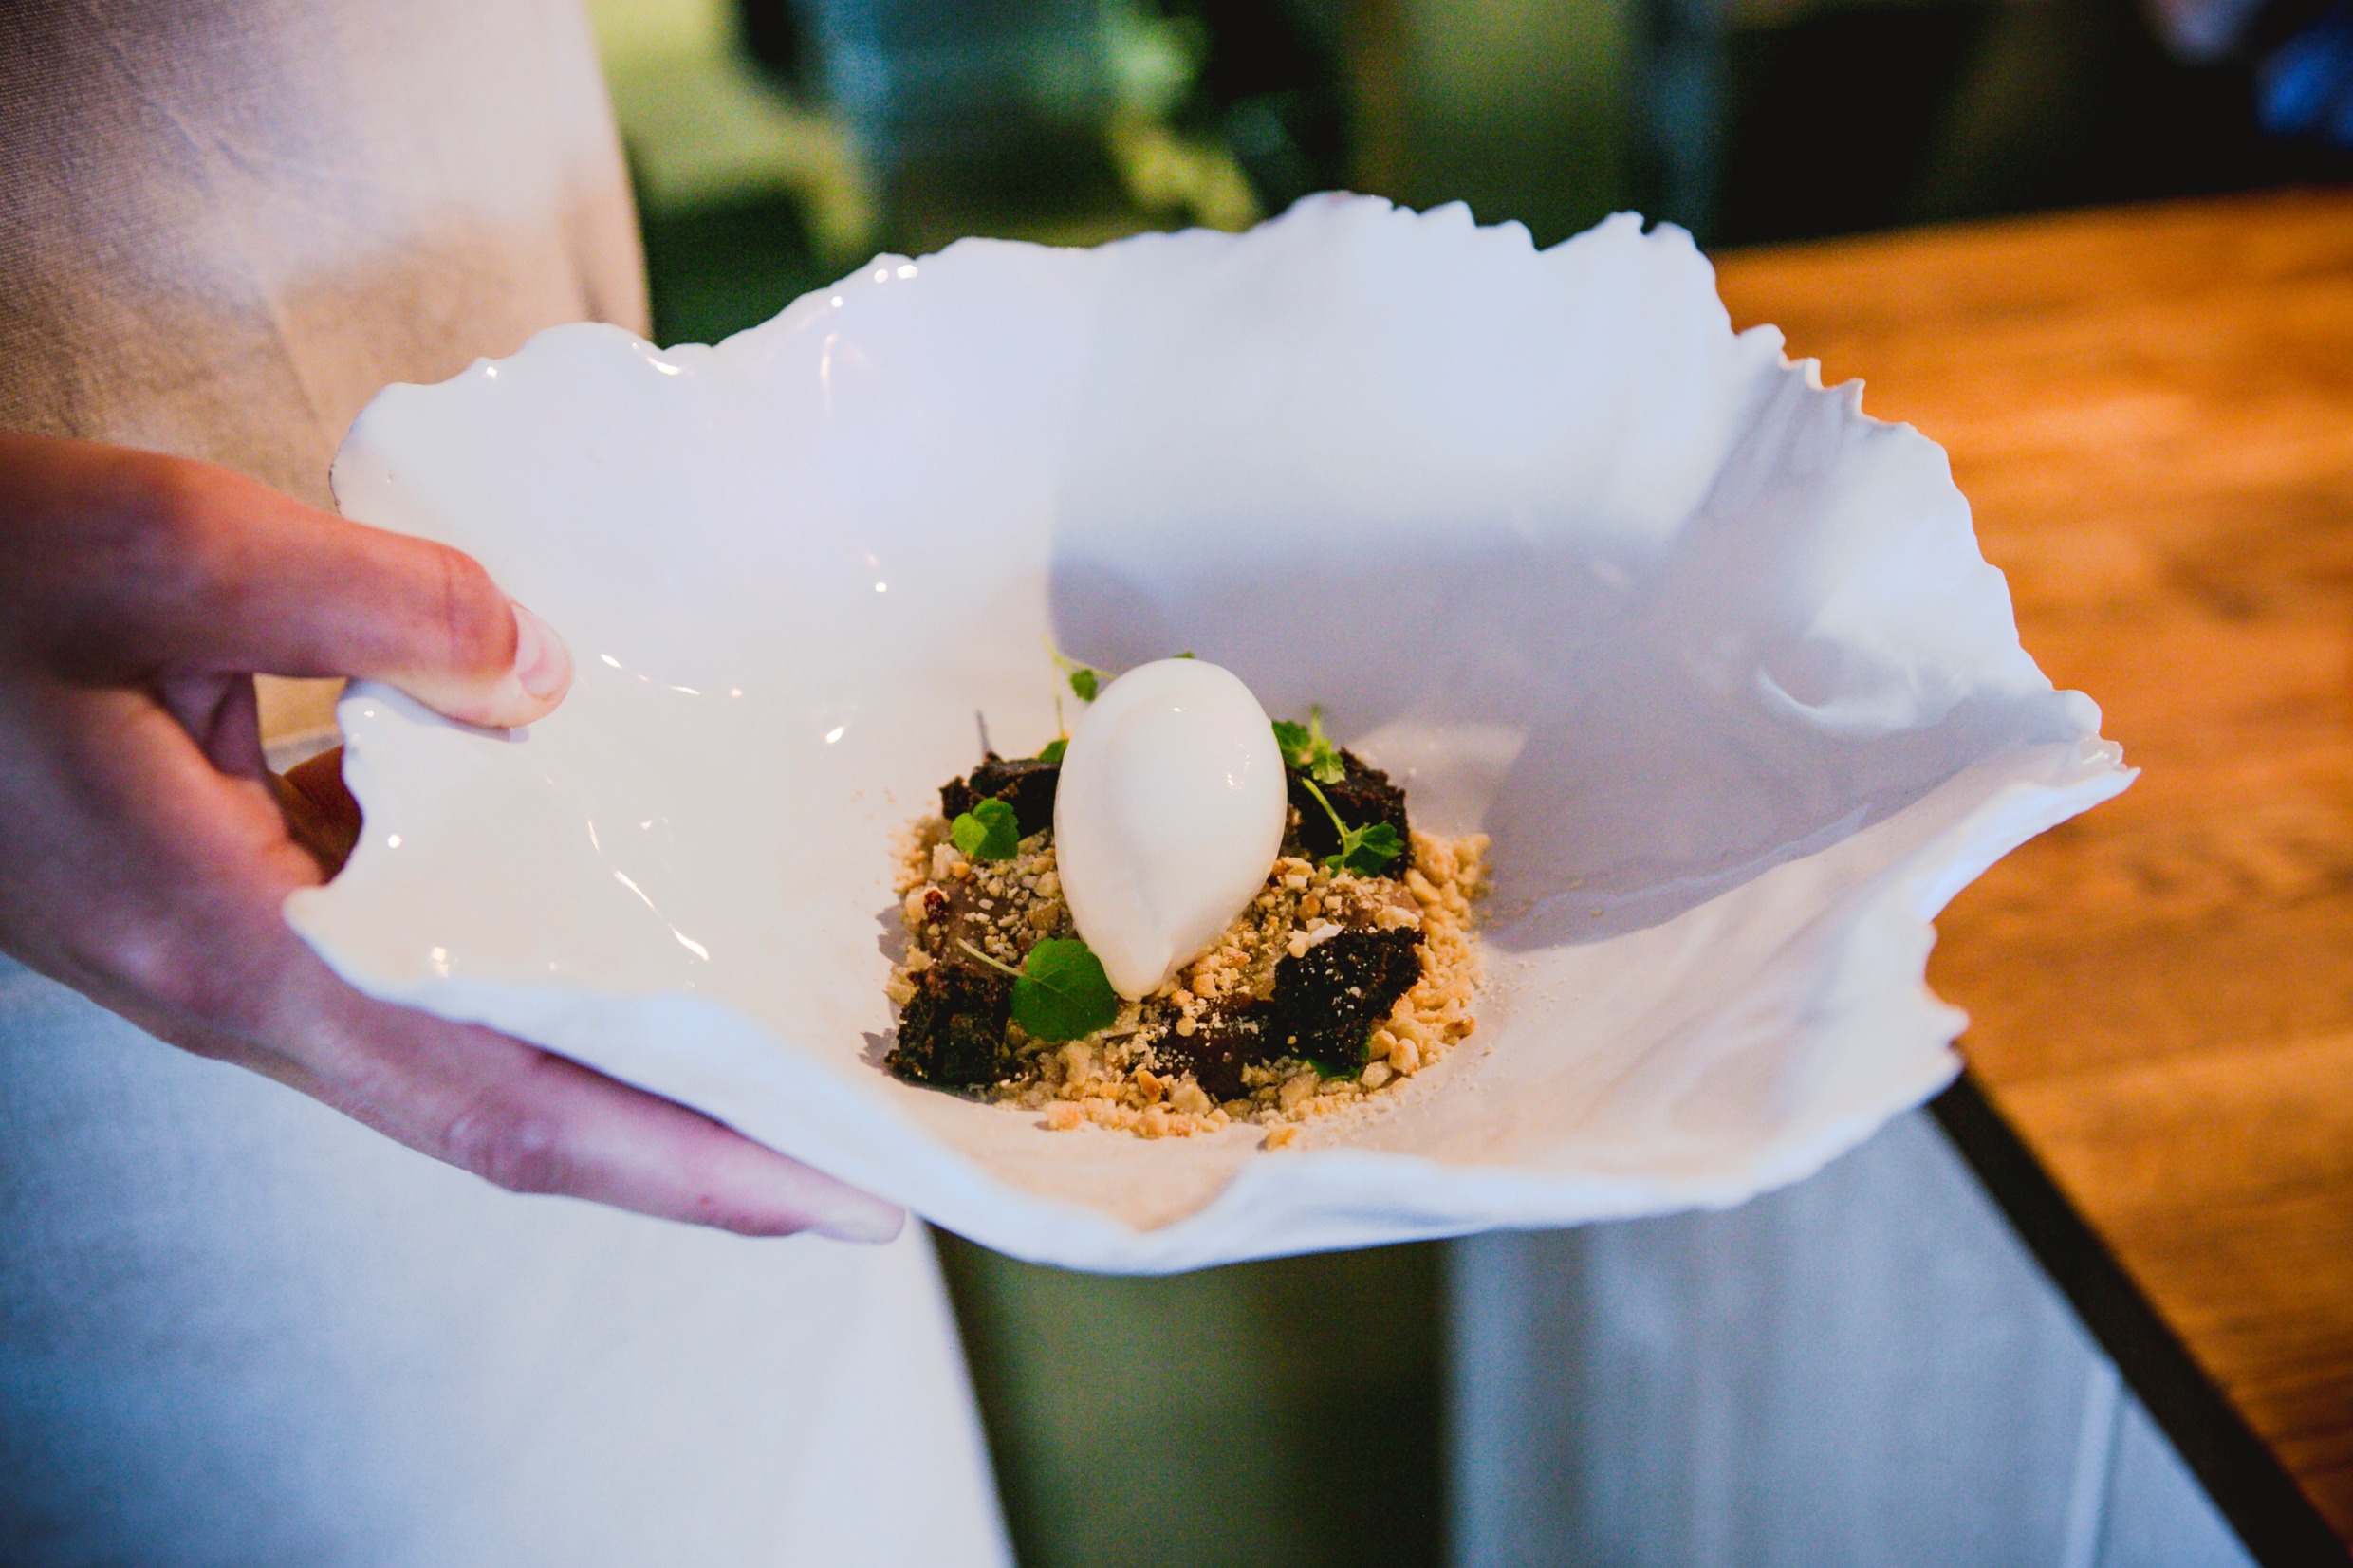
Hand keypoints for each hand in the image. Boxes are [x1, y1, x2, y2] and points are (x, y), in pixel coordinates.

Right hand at [0, 432, 900, 1241]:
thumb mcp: (158, 547)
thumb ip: (377, 603)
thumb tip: (548, 672)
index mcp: (241, 952)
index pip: (507, 1105)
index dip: (683, 1166)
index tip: (836, 1194)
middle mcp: (255, 986)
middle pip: (518, 1103)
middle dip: (691, 1141)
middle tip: (857, 1139)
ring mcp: (243, 949)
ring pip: (472, 1027)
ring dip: (617, 1037)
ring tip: (771, 1014)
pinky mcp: (234, 894)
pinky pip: (419, 937)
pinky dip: (525, 927)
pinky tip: (600, 858)